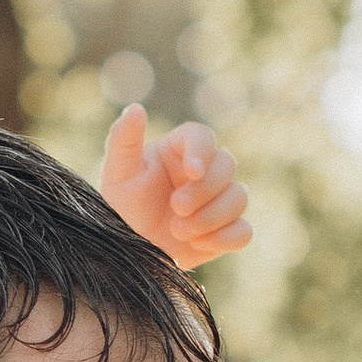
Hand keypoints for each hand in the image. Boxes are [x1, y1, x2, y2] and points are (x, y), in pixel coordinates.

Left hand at [99, 104, 252, 268]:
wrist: (129, 253)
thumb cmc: (121, 209)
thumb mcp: (118, 175)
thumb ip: (124, 140)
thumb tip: (134, 108)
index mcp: (179, 150)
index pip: (202, 137)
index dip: (203, 151)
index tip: (192, 171)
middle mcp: (203, 172)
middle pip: (227, 165)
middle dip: (204, 190)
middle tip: (176, 208)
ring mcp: (217, 202)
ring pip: (239, 198)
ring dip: (211, 217)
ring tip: (178, 231)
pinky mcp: (225, 231)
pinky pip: (243, 231)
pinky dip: (224, 238)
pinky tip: (196, 244)